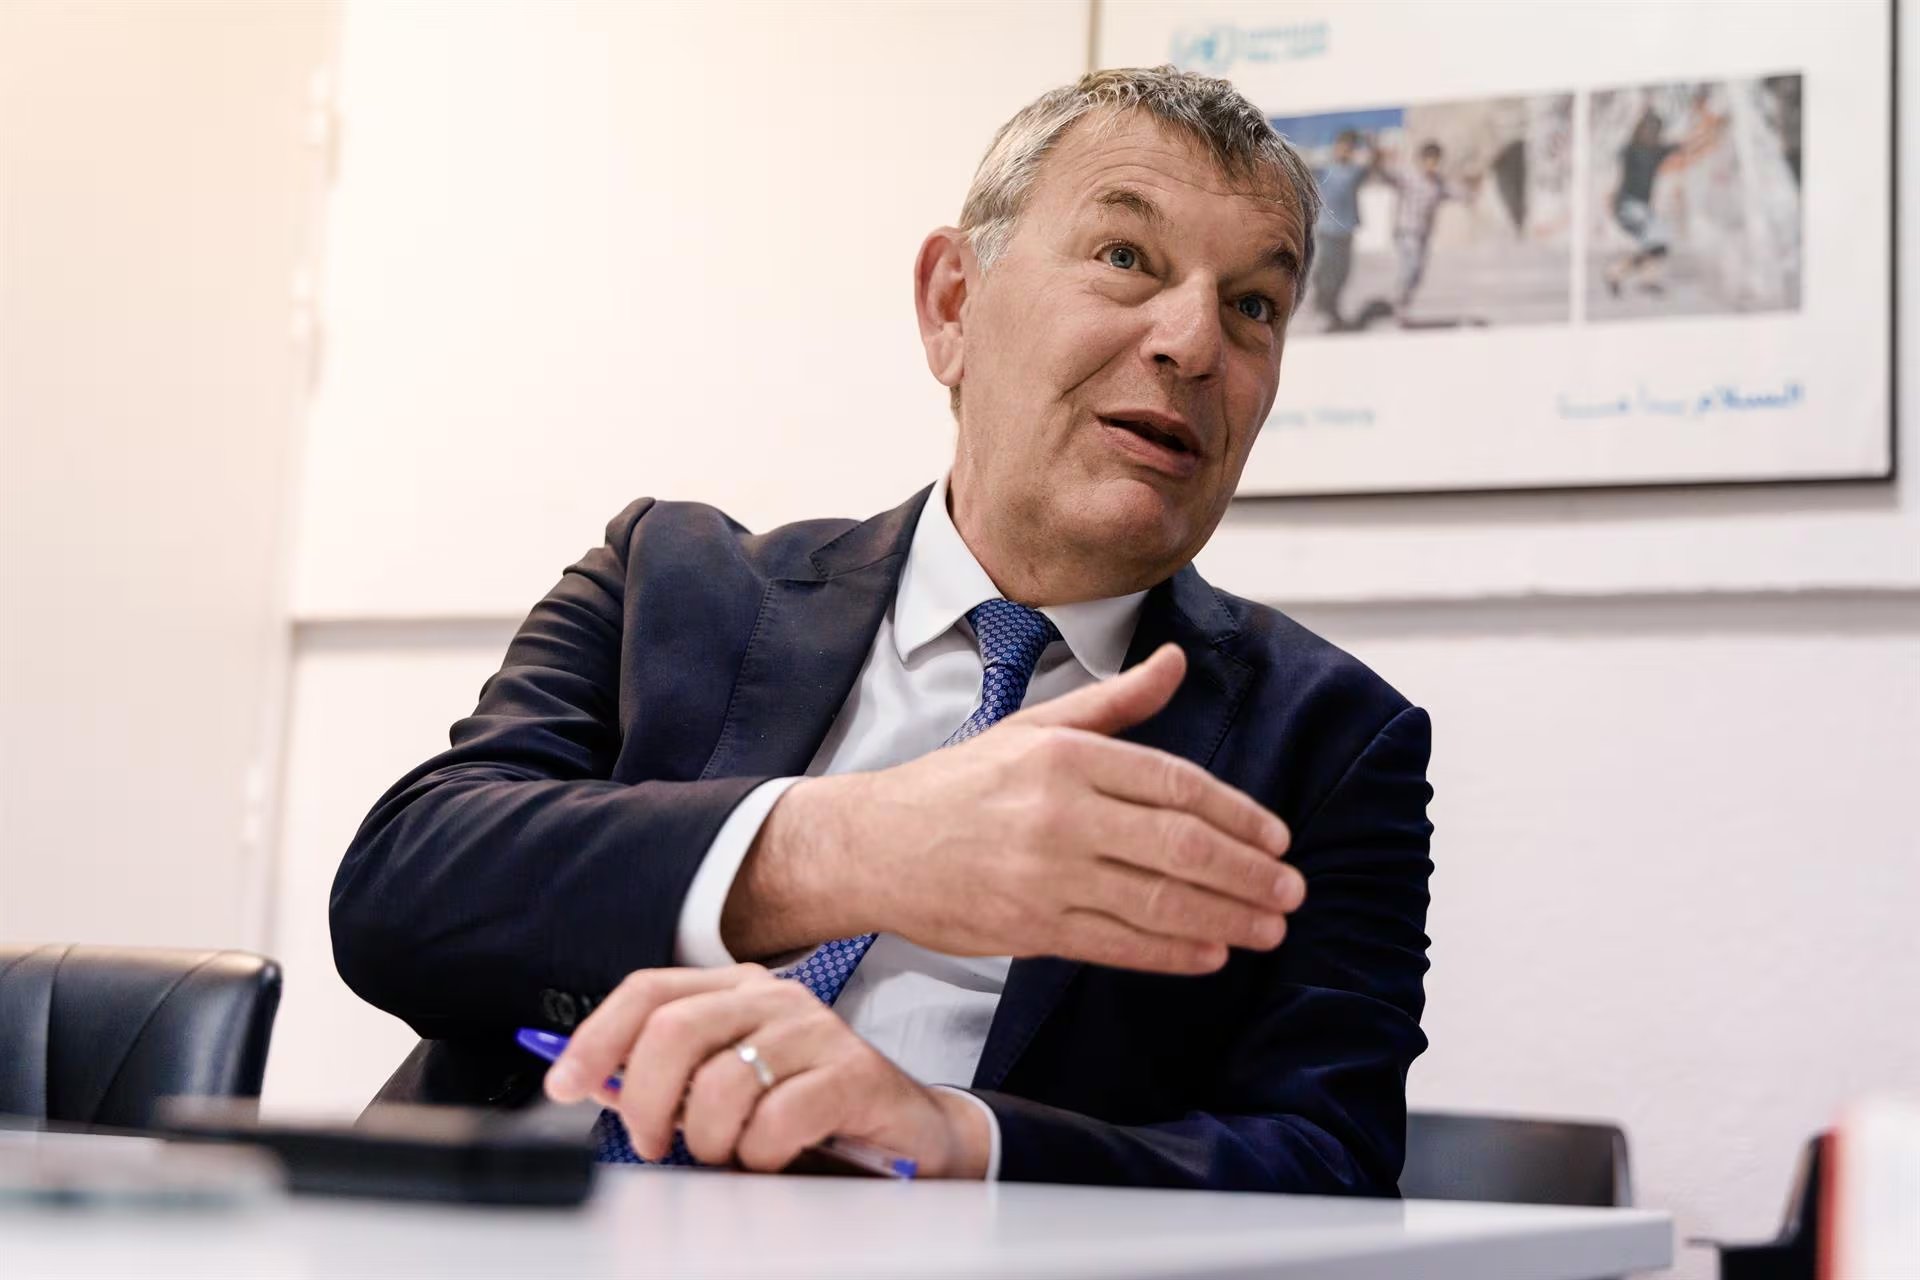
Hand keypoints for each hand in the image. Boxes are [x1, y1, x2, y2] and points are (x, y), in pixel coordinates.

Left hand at [543, 964, 987, 1177]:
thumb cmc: (806, 1112)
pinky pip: (776, 1120)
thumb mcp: (726, 1089)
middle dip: (647, 1102)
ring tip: (732, 1154)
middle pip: (673, 1032)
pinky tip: (777, 1155)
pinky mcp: (853, 1073)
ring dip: (712, 1139)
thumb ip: (668, 1078)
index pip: (648, 992)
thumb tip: (593, 1080)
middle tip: (654, 1144)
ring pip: (721, 1083)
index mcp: (736, 990)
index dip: (597, 1037)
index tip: (563, 1084)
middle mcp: (775, 997)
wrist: (904, 1133)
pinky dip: (762, 1153)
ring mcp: (816, 1031)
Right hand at [724, 644, 1302, 974]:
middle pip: (1179, 845)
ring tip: (1268, 929)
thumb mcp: (1033, 727)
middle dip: (1247, 873)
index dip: (1238, 815)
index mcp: (1065, 755)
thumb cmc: (956, 784)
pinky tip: (1209, 953)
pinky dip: (1170, 952)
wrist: (872, 843)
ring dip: (1224, 917)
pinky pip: (1116, 943)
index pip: (1175, 784)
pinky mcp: (1027, 926)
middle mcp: (1059, 811)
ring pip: (1157, 899)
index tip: (1278, 838)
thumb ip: (1114, 703)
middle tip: (1291, 891)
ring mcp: (1043, 873)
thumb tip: (1174, 659)